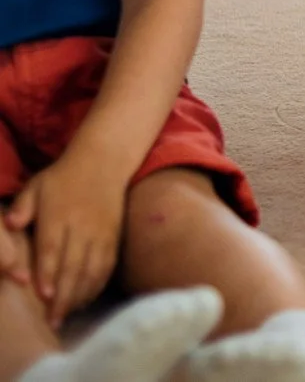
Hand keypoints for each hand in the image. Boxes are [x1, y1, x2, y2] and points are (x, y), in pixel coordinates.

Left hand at [5, 150, 126, 325]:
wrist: (104, 163)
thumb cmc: (62, 179)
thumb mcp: (36, 187)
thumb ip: (22, 207)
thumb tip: (11, 224)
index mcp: (59, 215)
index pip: (53, 248)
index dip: (50, 273)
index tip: (46, 296)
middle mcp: (82, 227)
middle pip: (74, 265)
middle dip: (64, 296)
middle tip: (54, 321)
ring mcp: (101, 233)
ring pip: (92, 269)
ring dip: (80, 295)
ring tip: (67, 316)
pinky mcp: (114, 237)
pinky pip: (106, 266)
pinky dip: (97, 285)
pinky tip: (85, 299)